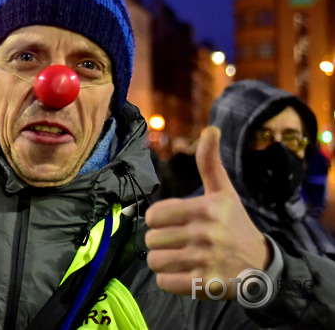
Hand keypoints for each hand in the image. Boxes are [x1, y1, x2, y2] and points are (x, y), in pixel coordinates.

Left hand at [144, 126, 271, 298]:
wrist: (262, 266)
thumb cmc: (235, 225)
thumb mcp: (224, 192)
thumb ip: (210, 162)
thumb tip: (210, 128)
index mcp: (205, 208)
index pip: (153, 215)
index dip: (158, 221)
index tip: (172, 223)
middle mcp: (205, 234)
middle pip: (151, 240)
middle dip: (160, 243)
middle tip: (179, 243)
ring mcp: (205, 260)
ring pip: (155, 262)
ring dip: (163, 263)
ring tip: (181, 259)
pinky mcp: (204, 285)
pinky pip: (164, 283)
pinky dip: (170, 281)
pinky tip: (185, 274)